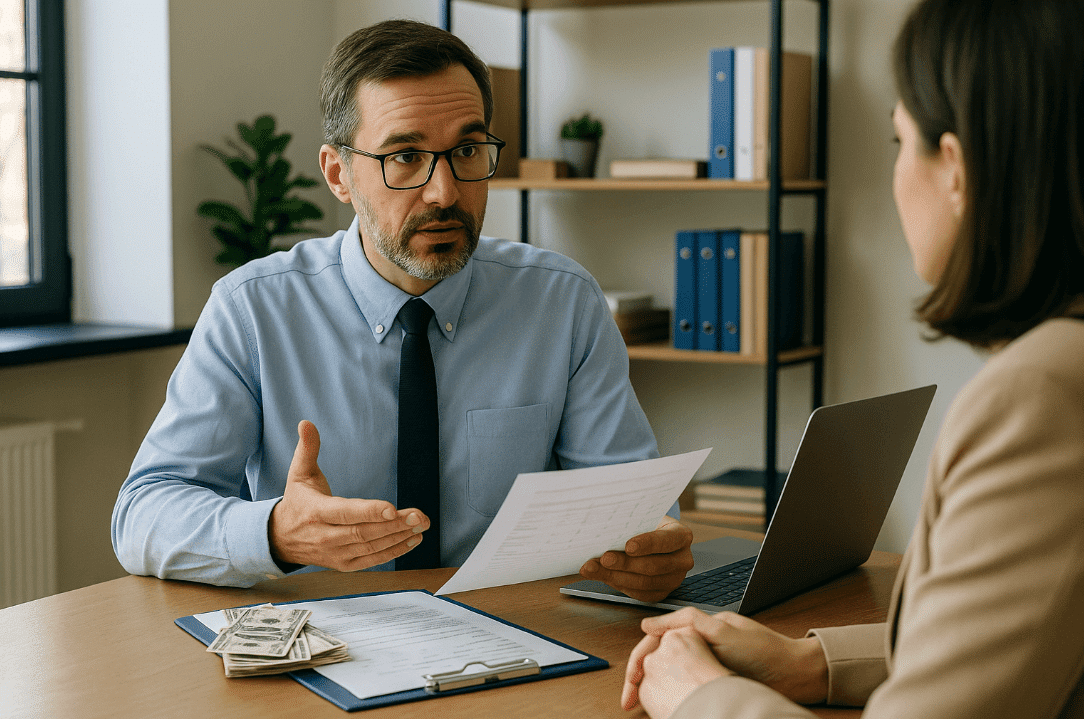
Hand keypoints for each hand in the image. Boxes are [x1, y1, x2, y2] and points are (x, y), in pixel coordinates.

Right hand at [268, 420, 430, 570]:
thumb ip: (307, 448)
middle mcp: (325, 536)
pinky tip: (412, 540)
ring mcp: (334, 553)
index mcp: (316, 512)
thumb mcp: (299, 473)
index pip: (345, 513)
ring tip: (420, 526)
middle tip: (419, 516)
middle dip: (394, 525)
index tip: (392, 507)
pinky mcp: (343, 564)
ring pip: (370, 547)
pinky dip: (393, 552)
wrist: (281, 538)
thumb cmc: (298, 501)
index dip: (369, 511)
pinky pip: (371, 560)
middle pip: (363, 532)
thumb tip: (305, 423)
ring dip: (399, 537)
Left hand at [579, 516, 693, 602]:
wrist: (651, 539)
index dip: (648, 544)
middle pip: (654, 566)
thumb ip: (631, 522)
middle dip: (625, 563)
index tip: (628, 546)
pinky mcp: (661, 593)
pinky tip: (601, 576)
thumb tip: (605, 530)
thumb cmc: (645, 525)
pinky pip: (639, 594)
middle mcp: (682, 560)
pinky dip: (617, 585)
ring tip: (593, 568)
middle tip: (604, 558)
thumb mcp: (644, 517)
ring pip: (644, 583)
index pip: (667, 540)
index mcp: (682, 536)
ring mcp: (674, 580)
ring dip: (615, 576)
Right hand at [632, 607, 828, 705]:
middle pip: (657, 659)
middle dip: (639, 679)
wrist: (796, 675)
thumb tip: (648, 624)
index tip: (630, 686)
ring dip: (651, 689)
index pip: (655, 641)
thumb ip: (689, 622)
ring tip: (642, 706)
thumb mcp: (724, 631)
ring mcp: (705, 662)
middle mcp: (698, 643)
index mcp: (697, 628)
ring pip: (667, 673)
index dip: (638, 662)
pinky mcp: (714, 679)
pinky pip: (684, 686)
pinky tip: (669, 706)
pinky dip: (670, 696)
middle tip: (630, 702)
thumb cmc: (766, 651)